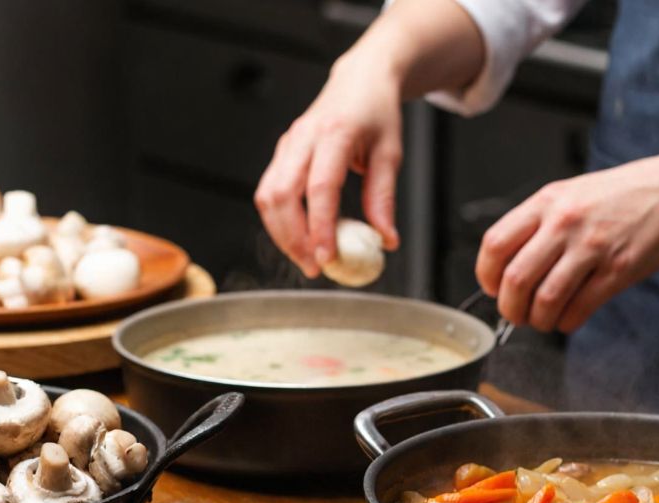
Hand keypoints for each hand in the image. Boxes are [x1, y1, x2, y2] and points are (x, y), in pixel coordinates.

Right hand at [255, 56, 402, 277]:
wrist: (360, 80)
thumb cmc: (377, 113)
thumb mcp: (390, 153)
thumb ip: (383, 198)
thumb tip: (385, 240)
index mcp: (335, 133)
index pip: (320, 187)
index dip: (319, 226)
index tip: (326, 257)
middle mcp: (304, 137)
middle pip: (282, 195)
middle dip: (293, 238)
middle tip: (313, 267)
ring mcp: (288, 143)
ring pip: (267, 196)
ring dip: (281, 233)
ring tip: (305, 257)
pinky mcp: (281, 153)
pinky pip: (269, 191)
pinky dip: (279, 220)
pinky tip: (298, 236)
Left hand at [475, 153, 658, 332]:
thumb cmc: (623, 194)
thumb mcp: (571, 193)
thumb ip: (539, 223)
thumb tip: (508, 266)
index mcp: (547, 202)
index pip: (495, 244)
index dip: (487, 275)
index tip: (493, 288)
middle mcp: (565, 223)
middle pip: (515, 279)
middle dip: (510, 308)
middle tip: (517, 314)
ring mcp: (592, 247)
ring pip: (545, 300)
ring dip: (538, 320)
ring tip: (542, 320)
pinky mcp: (618, 270)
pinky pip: (579, 308)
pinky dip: (566, 322)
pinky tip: (568, 318)